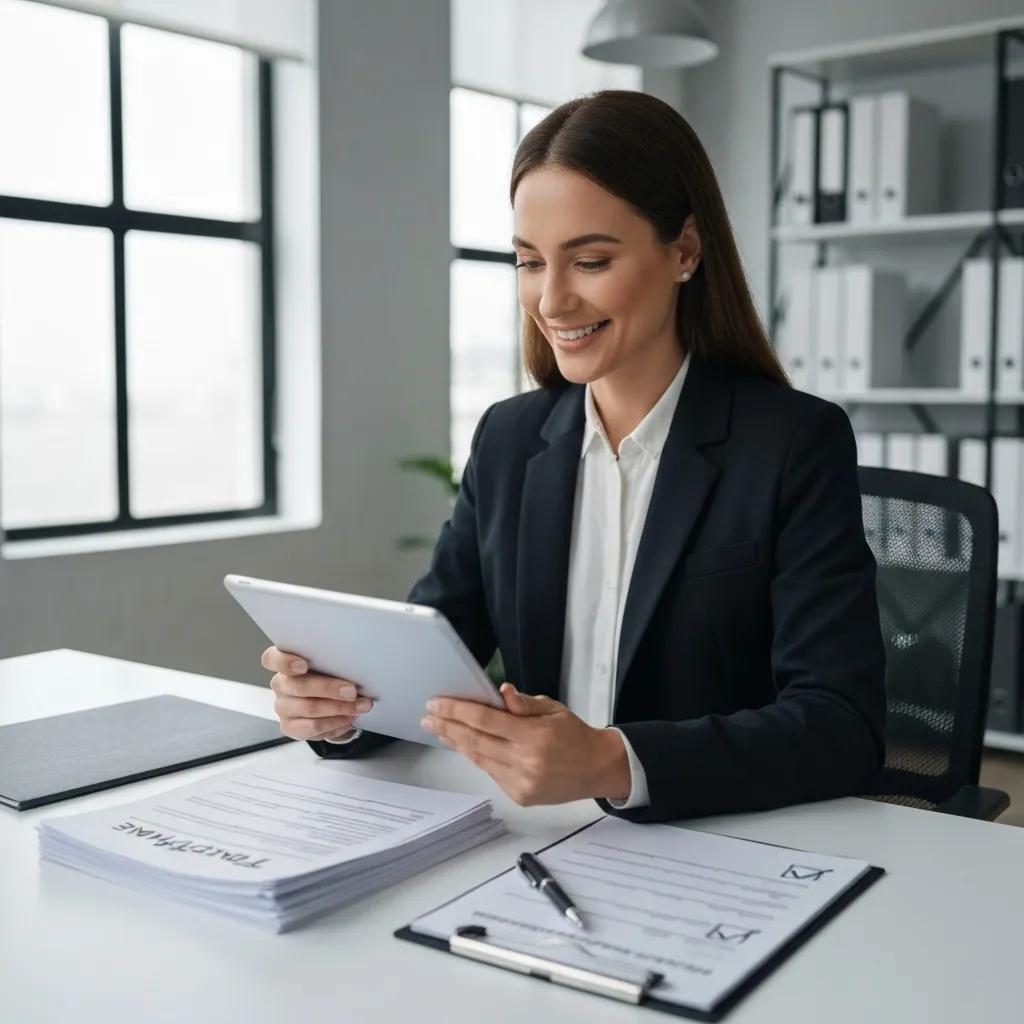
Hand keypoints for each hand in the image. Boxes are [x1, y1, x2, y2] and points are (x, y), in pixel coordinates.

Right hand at [261, 645, 374, 741]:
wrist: (327, 700)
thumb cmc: (327, 675)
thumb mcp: (329, 663)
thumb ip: (332, 661)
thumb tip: (354, 663)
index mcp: (285, 663)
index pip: (272, 659)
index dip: (285, 662)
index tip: (303, 665)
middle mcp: (280, 684)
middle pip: (299, 686)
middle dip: (329, 689)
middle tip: (352, 691)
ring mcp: (283, 707)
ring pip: (310, 708)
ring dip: (340, 708)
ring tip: (360, 706)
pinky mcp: (289, 727)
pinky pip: (313, 727)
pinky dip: (335, 723)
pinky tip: (349, 718)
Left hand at [420, 683, 630, 805]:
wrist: (597, 768)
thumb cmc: (575, 735)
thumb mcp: (554, 709)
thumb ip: (524, 703)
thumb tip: (501, 692)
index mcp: (534, 735)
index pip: (485, 720)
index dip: (457, 711)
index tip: (437, 703)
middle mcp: (526, 761)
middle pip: (475, 740)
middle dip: (447, 727)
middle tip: (428, 716)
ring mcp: (521, 782)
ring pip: (479, 758)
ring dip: (456, 743)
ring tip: (439, 730)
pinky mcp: (520, 796)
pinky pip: (491, 772)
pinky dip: (476, 757)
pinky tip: (464, 745)